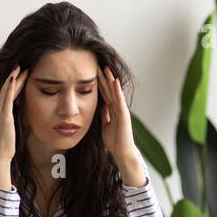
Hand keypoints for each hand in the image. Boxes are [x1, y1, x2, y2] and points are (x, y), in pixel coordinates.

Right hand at [0, 66, 27, 179]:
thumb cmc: (6, 144)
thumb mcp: (9, 126)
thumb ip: (13, 116)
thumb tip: (22, 108)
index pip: (6, 93)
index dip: (13, 83)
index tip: (20, 74)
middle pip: (6, 89)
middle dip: (14, 77)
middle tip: (21, 66)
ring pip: (7, 90)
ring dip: (14, 78)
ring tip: (21, 68)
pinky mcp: (3, 115)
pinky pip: (7, 98)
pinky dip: (10, 87)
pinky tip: (14, 78)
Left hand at [97, 65, 145, 185]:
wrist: (122, 152)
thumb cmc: (114, 141)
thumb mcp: (105, 124)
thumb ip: (104, 114)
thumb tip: (99, 106)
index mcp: (112, 109)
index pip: (104, 92)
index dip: (98, 82)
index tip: (92, 71)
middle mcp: (117, 107)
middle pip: (108, 89)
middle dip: (103, 77)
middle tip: (96, 63)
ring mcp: (121, 109)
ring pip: (114, 91)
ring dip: (110, 79)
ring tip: (105, 67)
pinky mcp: (124, 114)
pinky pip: (119, 100)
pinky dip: (116, 90)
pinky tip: (114, 81)